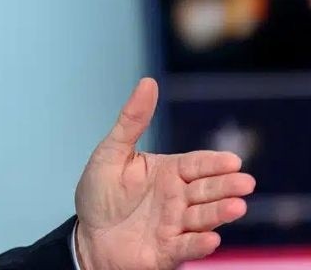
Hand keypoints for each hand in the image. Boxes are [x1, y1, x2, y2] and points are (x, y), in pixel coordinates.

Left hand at [74, 78, 255, 269]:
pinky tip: (211, 238)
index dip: (214, 163)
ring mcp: (175, 224)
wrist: (87, 236)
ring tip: (236, 207)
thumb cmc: (99, 193)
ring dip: (220, 213)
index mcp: (169, 172)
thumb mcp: (111, 152)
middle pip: (207, 190)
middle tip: (244, 183)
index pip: (197, 164)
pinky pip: (187, 247)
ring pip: (203, 217)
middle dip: (226, 186)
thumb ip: (132, 121)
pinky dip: (199, 244)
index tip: (232, 161)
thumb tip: (149, 82)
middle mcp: (178, 197)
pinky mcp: (168, 250)